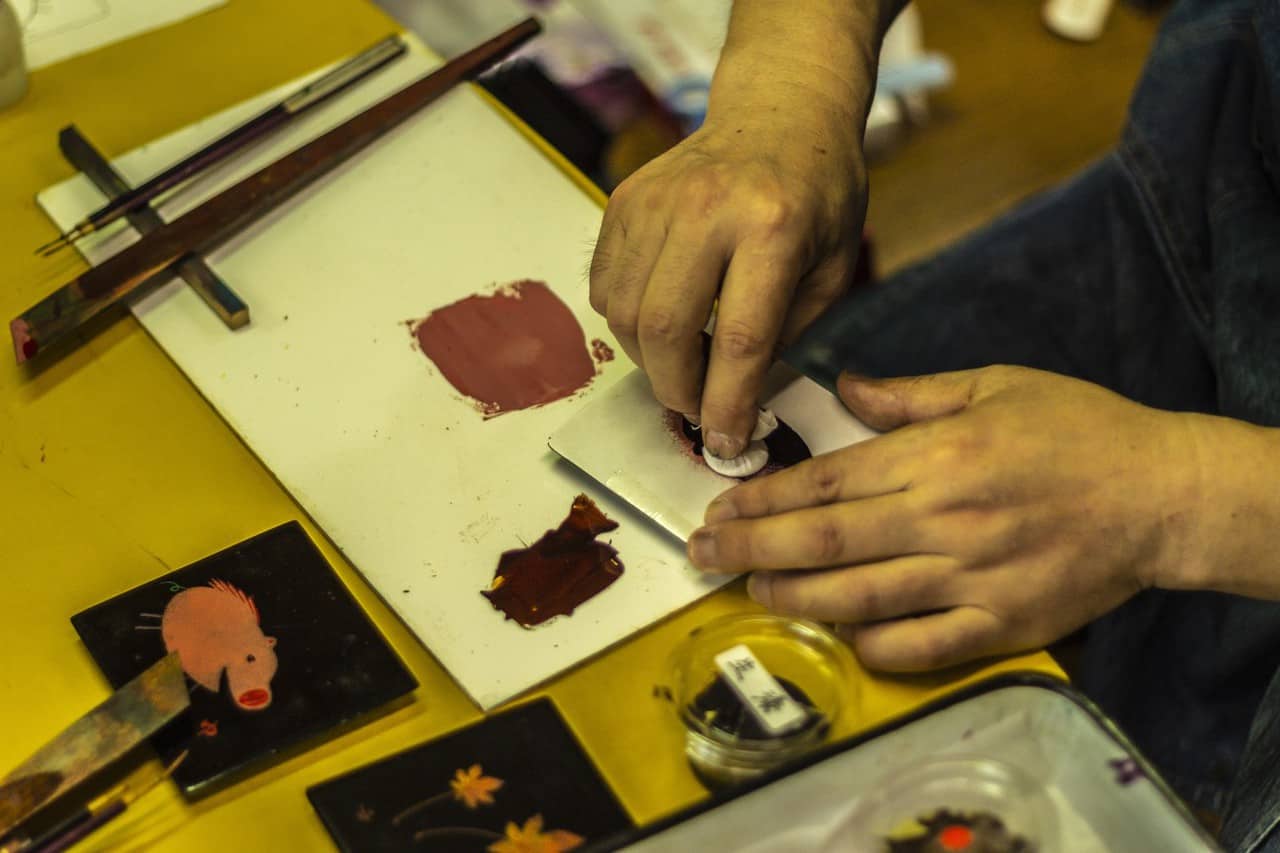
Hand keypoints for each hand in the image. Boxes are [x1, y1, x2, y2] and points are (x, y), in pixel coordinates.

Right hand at [589, 107, 865, 458]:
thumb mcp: (832, 267)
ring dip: (649, 359)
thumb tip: (738, 402)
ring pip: (626, 313)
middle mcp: (706, 208)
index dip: (727, 402)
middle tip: (696, 408)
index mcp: (773, 226)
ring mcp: (656, 201)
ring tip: (684, 362)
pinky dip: (628, 322)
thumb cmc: (819, 194)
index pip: (739, 338)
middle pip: (664, 328)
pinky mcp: (624, 201)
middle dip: (676, 388)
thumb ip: (787, 334)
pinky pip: (606, 287)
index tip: (725, 443)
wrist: (780, 111)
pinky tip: (663, 319)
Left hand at [686, 366, 1204, 670]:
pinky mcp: (1000, 626)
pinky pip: (917, 647)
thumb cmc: (1076, 429)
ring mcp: (970, 580)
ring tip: (750, 587)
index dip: (761, 500)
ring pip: (857, 597)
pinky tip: (838, 632)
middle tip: (701, 554)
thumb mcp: (993, 384)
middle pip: (823, 542)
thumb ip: (909, 394)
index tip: (719, 508)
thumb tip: (841, 387)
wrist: (1159, 495)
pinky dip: (869, 645)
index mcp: (937, 456)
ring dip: (792, 595)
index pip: (826, 483)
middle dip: (749, 548)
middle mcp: (943, 519)